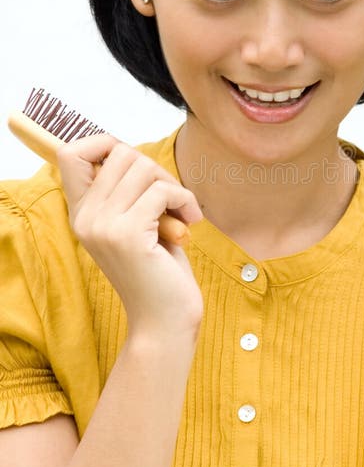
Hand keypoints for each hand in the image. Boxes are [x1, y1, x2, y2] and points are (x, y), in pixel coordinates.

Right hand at [57, 133, 203, 340]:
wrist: (164, 321)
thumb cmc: (158, 270)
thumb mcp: (137, 224)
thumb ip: (127, 191)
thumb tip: (132, 152)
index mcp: (82, 213)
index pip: (71, 153)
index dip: (105, 145)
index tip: (138, 168)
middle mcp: (85, 218)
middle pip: (121, 153)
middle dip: (156, 169)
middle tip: (171, 199)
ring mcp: (103, 226)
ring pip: (143, 168)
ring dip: (173, 186)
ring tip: (182, 213)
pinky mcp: (128, 235)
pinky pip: (162, 191)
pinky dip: (184, 200)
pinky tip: (189, 222)